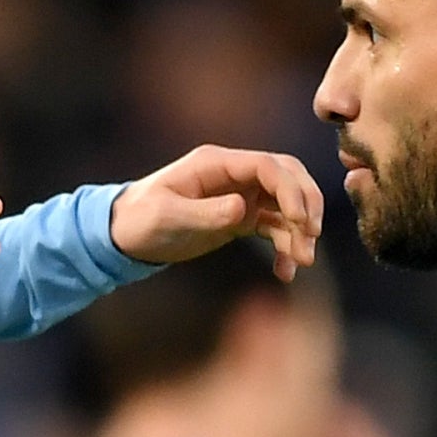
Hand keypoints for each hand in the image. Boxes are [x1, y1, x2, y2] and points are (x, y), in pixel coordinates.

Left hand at [108, 146, 322, 279]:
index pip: (268, 165)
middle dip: (306, 204)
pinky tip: (285, 272)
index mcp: (216, 164)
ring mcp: (239, 195)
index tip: (301, 220)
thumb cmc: (139, 219)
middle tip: (311, 237)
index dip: (290, 189)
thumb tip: (244, 208)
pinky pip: (273, 228)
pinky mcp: (240, 218)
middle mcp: (233, 175)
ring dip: (299, 232)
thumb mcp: (167, 216)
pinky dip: (284, 247)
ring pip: (285, 206)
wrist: (124, 235)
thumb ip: (205, 212)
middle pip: (287, 178)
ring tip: (301, 262)